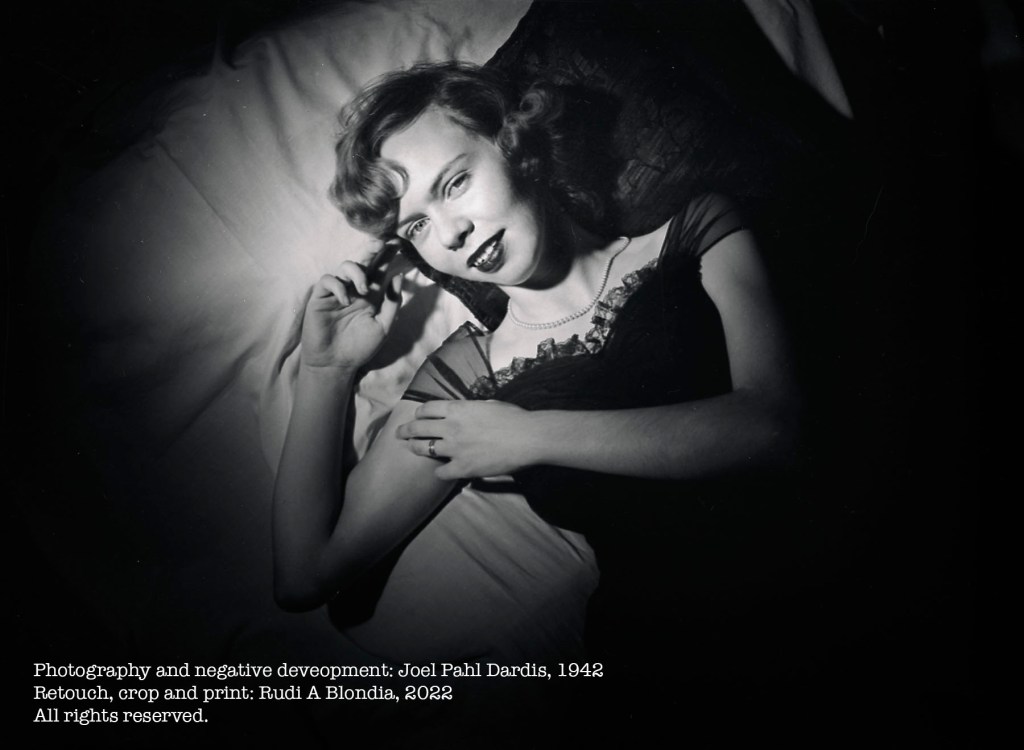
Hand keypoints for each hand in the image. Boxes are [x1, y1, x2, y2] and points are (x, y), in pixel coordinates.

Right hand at [300, 241, 406, 371]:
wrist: (337, 364)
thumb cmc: (360, 346)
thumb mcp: (383, 327)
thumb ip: (391, 303)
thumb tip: (398, 276)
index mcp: (371, 295)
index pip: (380, 271)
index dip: (387, 257)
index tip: (397, 244)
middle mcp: (355, 290)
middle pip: (363, 262)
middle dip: (372, 251)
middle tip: (381, 243)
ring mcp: (337, 292)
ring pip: (345, 267)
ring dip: (357, 272)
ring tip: (365, 289)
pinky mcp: (321, 298)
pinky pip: (328, 280)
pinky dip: (338, 286)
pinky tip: (345, 300)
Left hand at [395, 400, 537, 480]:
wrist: (527, 437)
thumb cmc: (513, 417)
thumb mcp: (488, 405)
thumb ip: (471, 409)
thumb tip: (466, 411)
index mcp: (457, 409)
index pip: (426, 409)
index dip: (419, 413)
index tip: (416, 416)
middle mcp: (450, 427)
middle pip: (418, 428)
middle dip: (406, 430)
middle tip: (400, 433)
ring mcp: (454, 448)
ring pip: (424, 449)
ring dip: (416, 448)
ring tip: (413, 449)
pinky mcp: (462, 467)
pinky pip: (441, 472)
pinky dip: (440, 472)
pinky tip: (441, 471)